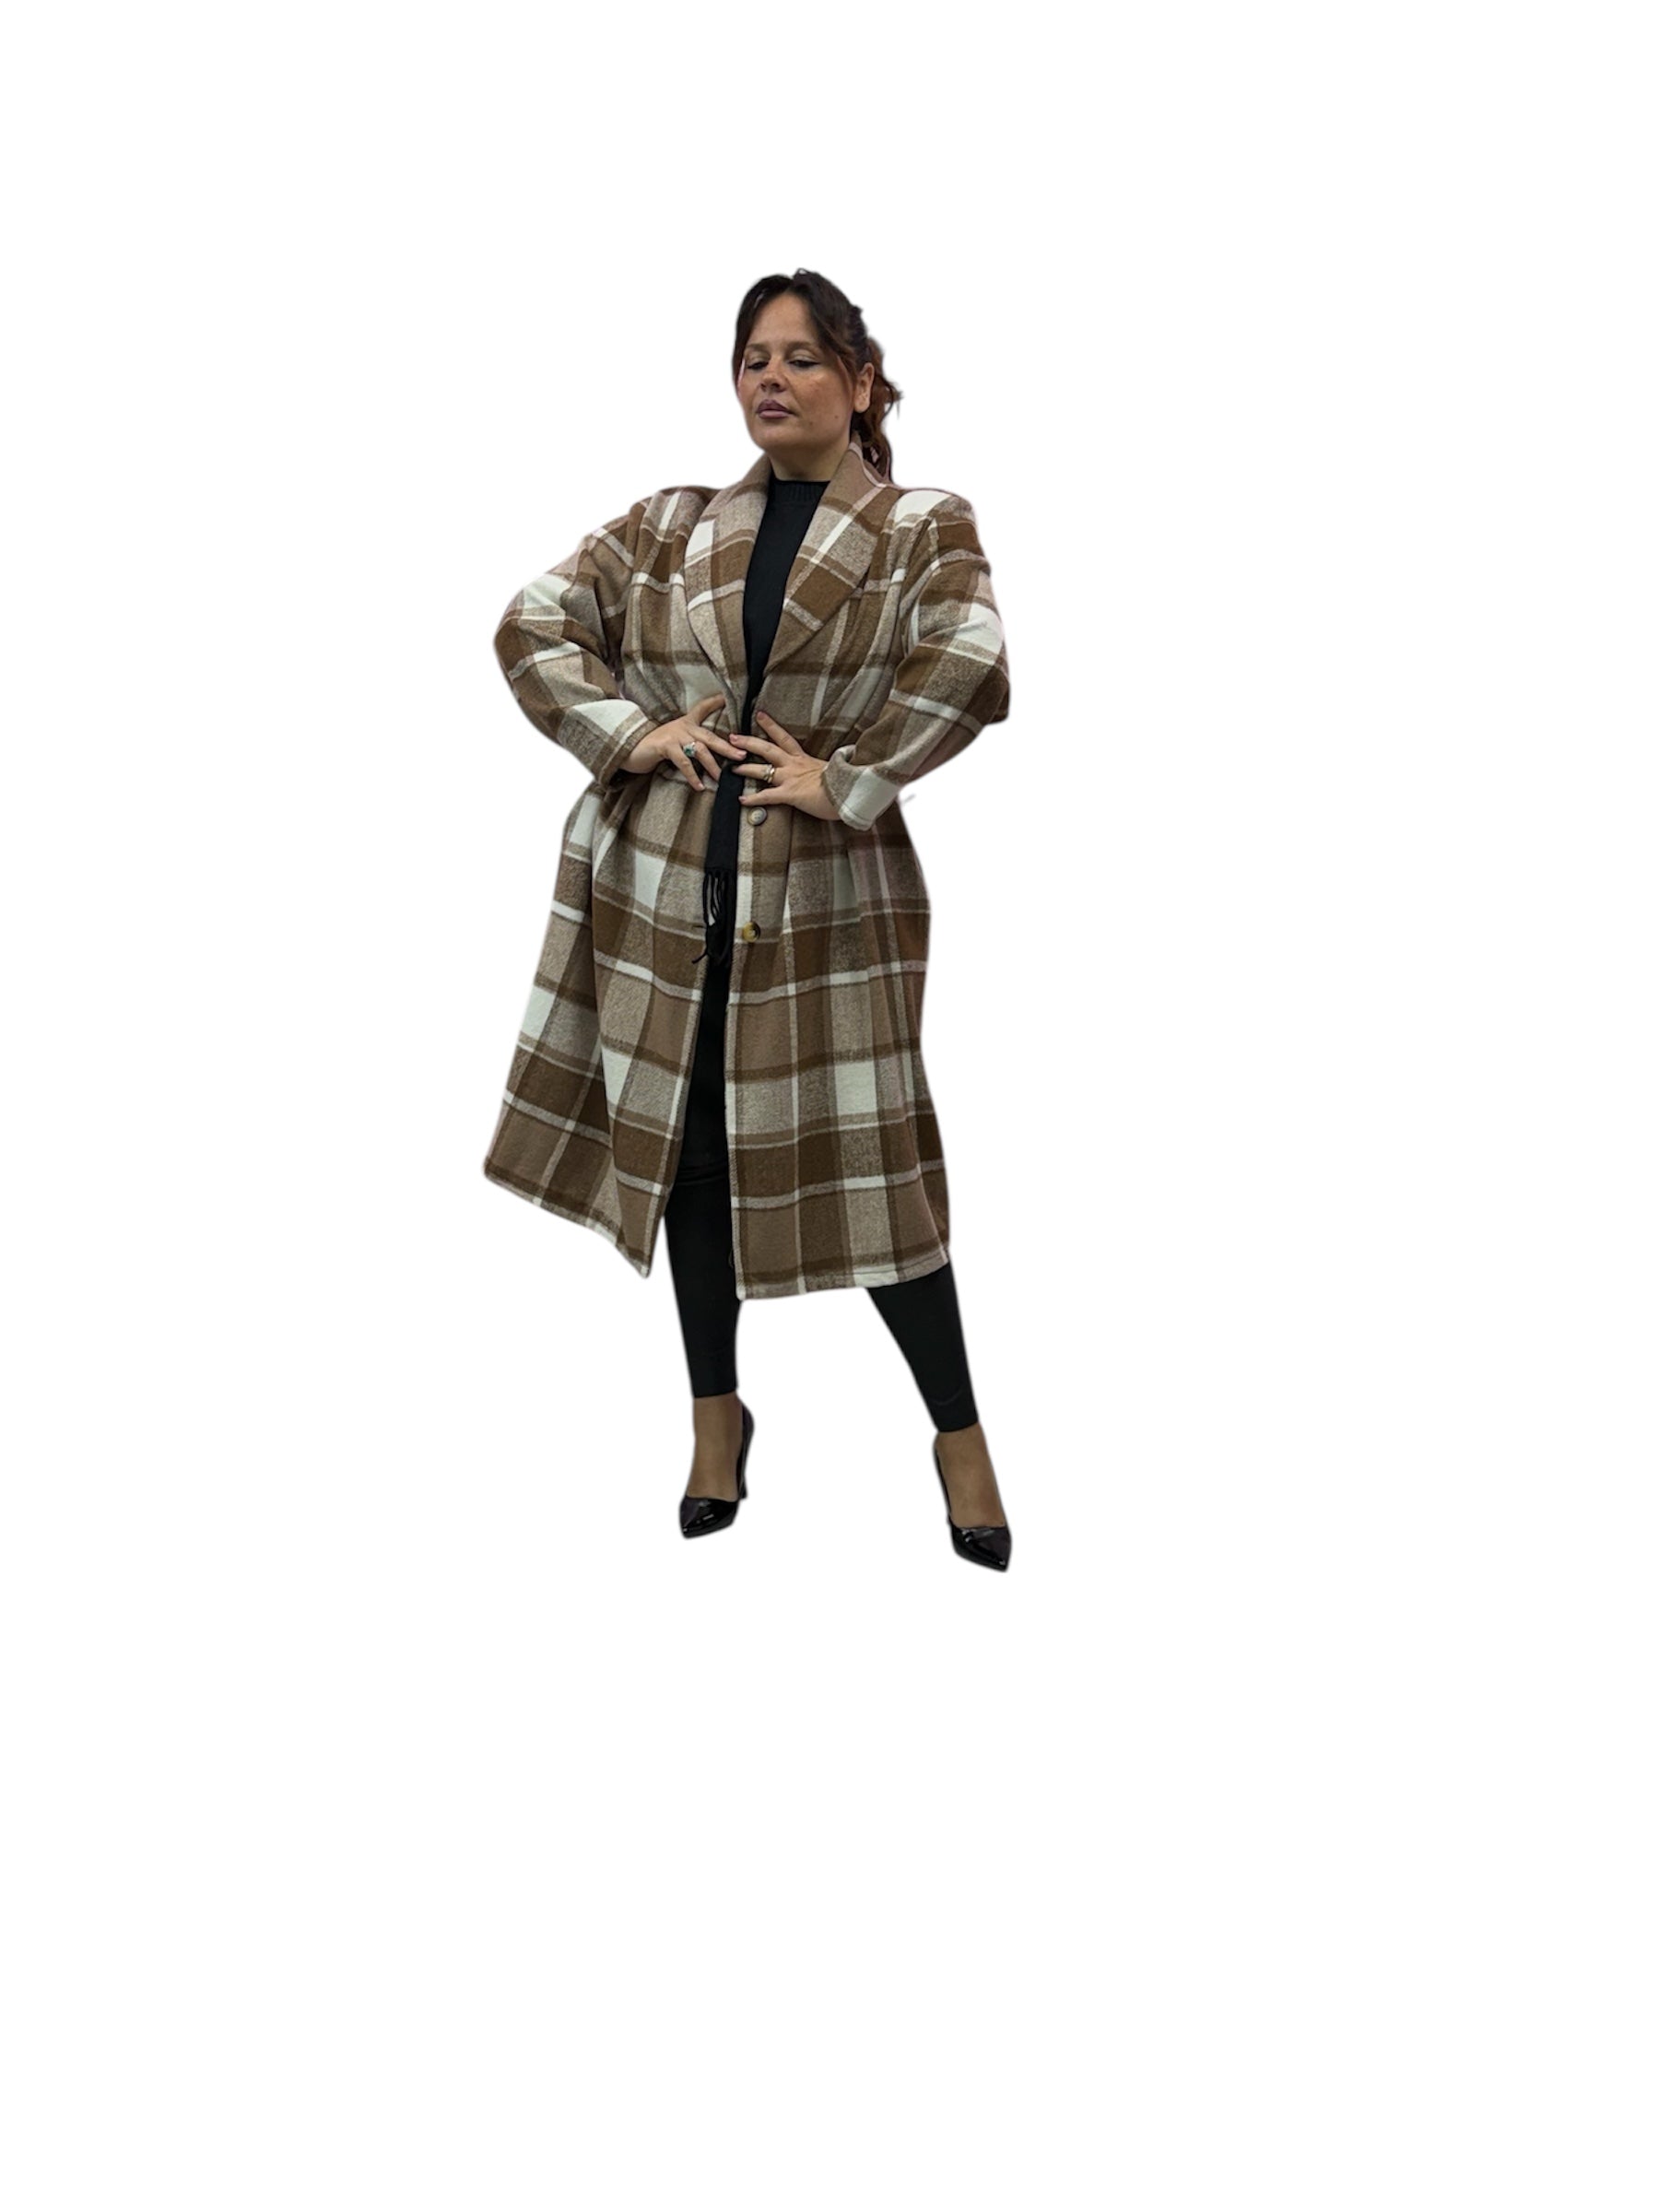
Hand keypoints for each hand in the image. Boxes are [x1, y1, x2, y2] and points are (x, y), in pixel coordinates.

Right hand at [620, 695, 750, 792]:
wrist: (630, 750)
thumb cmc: (655, 747)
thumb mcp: (675, 739)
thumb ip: (690, 741)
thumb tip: (707, 751)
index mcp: (686, 723)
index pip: (702, 709)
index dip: (715, 702)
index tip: (728, 698)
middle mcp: (683, 727)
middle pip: (710, 736)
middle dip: (728, 747)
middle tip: (742, 756)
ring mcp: (674, 735)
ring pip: (699, 750)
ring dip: (712, 765)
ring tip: (721, 778)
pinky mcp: (665, 746)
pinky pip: (683, 762)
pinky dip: (692, 776)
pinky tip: (700, 786)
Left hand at [734, 710, 840, 820]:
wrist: (850, 791)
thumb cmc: (845, 782)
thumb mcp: (834, 770)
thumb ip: (825, 768)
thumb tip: (829, 768)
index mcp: (804, 758)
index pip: (785, 738)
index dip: (771, 726)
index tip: (759, 715)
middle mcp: (794, 765)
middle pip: (767, 748)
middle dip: (748, 741)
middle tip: (733, 736)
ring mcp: (790, 778)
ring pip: (762, 769)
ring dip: (745, 768)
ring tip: (731, 768)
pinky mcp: (790, 794)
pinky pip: (767, 796)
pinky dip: (753, 799)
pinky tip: (741, 800)